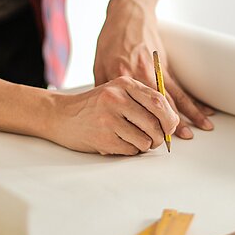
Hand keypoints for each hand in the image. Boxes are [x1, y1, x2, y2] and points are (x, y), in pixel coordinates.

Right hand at [49, 77, 178, 154]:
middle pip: (155, 123)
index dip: (170, 118)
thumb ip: (143, 101)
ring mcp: (108, 118)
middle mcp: (116, 98)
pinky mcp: (103, 137)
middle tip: (156, 140)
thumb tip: (174, 122)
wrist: (61, 115)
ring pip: (145, 140)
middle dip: (160, 136)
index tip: (170, 127)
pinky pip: (131, 150)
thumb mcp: (117, 92)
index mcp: (124, 83)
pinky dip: (131, 151)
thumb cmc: (95, 106)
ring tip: (133, 140)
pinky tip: (120, 143)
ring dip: (144, 145)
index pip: (159, 101)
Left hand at [93, 0, 213, 138]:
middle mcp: (140, 74)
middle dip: (168, 124)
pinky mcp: (165, 65)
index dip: (141, 124)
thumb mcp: (98, 63)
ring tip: (200, 129)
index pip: (132, 107)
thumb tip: (104, 112)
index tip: (146, 140)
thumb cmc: (110, 39)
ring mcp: (155, 70)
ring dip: (188, 115)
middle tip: (177, 141)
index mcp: (121, 77)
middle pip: (157, 105)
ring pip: (174, 97)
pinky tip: (204, 110)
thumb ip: (103, 88)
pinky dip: (193, 100)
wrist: (128, 13)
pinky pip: (181, 87)